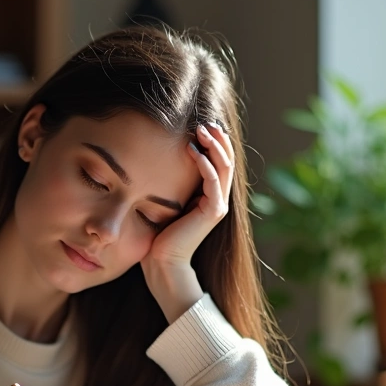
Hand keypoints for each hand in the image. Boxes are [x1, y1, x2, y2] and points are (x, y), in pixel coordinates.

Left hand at [141, 123, 235, 321]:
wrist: (162, 263)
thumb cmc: (159, 235)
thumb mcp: (167, 201)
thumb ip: (173, 184)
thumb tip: (160, 160)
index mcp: (210, 196)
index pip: (219, 162)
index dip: (215, 142)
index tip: (201, 125)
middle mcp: (219, 199)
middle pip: (226, 160)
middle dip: (217, 139)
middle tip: (204, 122)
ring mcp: (218, 205)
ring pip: (223, 167)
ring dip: (213, 145)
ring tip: (200, 130)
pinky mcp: (212, 212)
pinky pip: (212, 181)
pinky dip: (204, 163)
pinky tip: (193, 150)